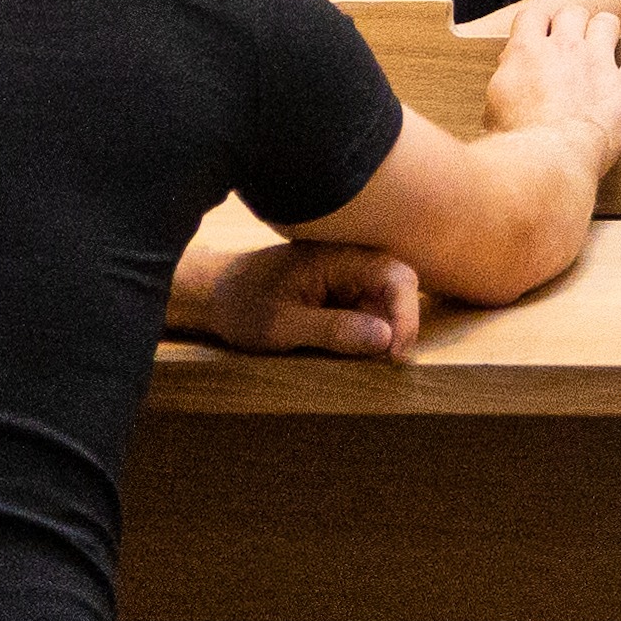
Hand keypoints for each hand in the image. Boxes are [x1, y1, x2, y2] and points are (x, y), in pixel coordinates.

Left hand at [175, 234, 427, 358]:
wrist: (215, 296)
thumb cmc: (244, 306)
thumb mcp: (284, 327)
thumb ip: (335, 331)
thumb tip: (387, 339)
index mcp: (338, 257)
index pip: (396, 276)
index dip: (406, 314)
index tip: (393, 354)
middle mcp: (350, 260)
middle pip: (399, 288)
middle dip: (399, 325)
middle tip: (383, 363)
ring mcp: (347, 275)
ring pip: (387, 302)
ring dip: (383, 331)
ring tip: (359, 359)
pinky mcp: (342, 290)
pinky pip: (370, 309)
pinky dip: (368, 332)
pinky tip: (350, 350)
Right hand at [478, 3, 620, 172]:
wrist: (548, 163)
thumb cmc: (517, 144)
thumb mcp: (492, 109)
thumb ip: (505, 82)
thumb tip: (510, 72)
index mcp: (527, 52)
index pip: (533, 15)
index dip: (537, 22)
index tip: (539, 31)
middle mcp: (565, 50)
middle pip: (573, 12)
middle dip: (571, 21)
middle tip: (570, 36)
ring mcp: (598, 65)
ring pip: (606, 23)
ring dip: (603, 27)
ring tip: (603, 34)